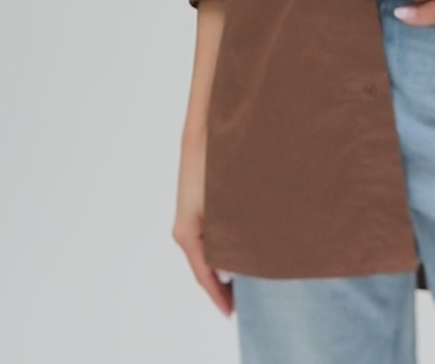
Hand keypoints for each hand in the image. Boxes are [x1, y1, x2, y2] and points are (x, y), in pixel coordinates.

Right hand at [173, 125, 233, 316]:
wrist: (206, 123)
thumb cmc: (215, 157)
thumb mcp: (223, 201)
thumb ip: (227, 235)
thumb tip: (232, 267)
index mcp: (188, 230)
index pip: (203, 272)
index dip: (217, 295)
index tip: (230, 312)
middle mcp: (187, 225)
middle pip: (205, 264)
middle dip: (223, 284)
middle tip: (242, 303)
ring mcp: (194, 212)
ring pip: (209, 247)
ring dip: (225, 264)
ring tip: (247, 280)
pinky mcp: (202, 201)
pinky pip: (213, 232)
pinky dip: (225, 246)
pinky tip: (241, 247)